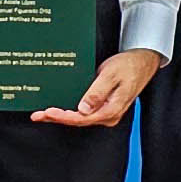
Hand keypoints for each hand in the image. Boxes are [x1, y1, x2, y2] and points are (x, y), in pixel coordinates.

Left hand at [32, 48, 163, 127]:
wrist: (143, 61)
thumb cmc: (129, 65)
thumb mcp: (111, 75)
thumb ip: (97, 92)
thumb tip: (83, 108)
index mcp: (111, 110)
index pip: (82, 118)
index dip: (63, 116)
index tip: (49, 112)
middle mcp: (108, 115)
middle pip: (78, 120)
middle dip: (57, 117)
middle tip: (37, 115)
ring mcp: (105, 112)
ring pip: (79, 118)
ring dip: (61, 115)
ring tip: (42, 113)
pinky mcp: (103, 106)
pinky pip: (83, 112)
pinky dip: (69, 110)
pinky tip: (58, 107)